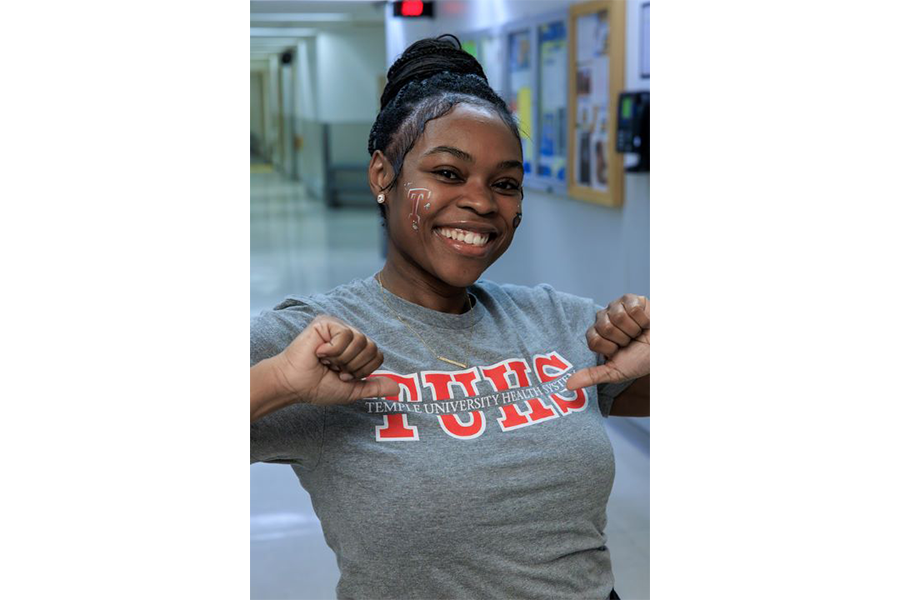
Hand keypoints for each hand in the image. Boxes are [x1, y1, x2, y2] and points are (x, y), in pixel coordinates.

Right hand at [274, 315, 400, 405]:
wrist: (295, 385)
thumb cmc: (317, 386)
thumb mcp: (352, 390)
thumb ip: (374, 387)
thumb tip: (398, 388)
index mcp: (355, 349)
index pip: (377, 355)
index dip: (363, 370)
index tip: (344, 376)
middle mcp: (348, 335)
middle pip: (371, 348)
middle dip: (354, 366)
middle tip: (335, 369)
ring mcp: (337, 327)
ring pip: (360, 341)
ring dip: (342, 359)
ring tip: (327, 361)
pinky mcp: (326, 323)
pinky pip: (345, 335)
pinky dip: (333, 351)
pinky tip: (319, 352)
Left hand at [567, 294, 649, 390]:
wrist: (659, 350)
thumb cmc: (640, 359)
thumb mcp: (615, 372)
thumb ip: (592, 376)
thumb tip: (568, 386)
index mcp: (596, 335)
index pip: (593, 340)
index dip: (610, 348)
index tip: (619, 351)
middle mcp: (603, 319)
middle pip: (606, 327)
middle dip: (623, 338)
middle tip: (630, 341)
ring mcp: (615, 307)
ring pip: (618, 316)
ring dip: (633, 329)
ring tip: (638, 332)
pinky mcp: (630, 299)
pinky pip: (632, 308)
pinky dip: (643, 319)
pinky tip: (644, 322)